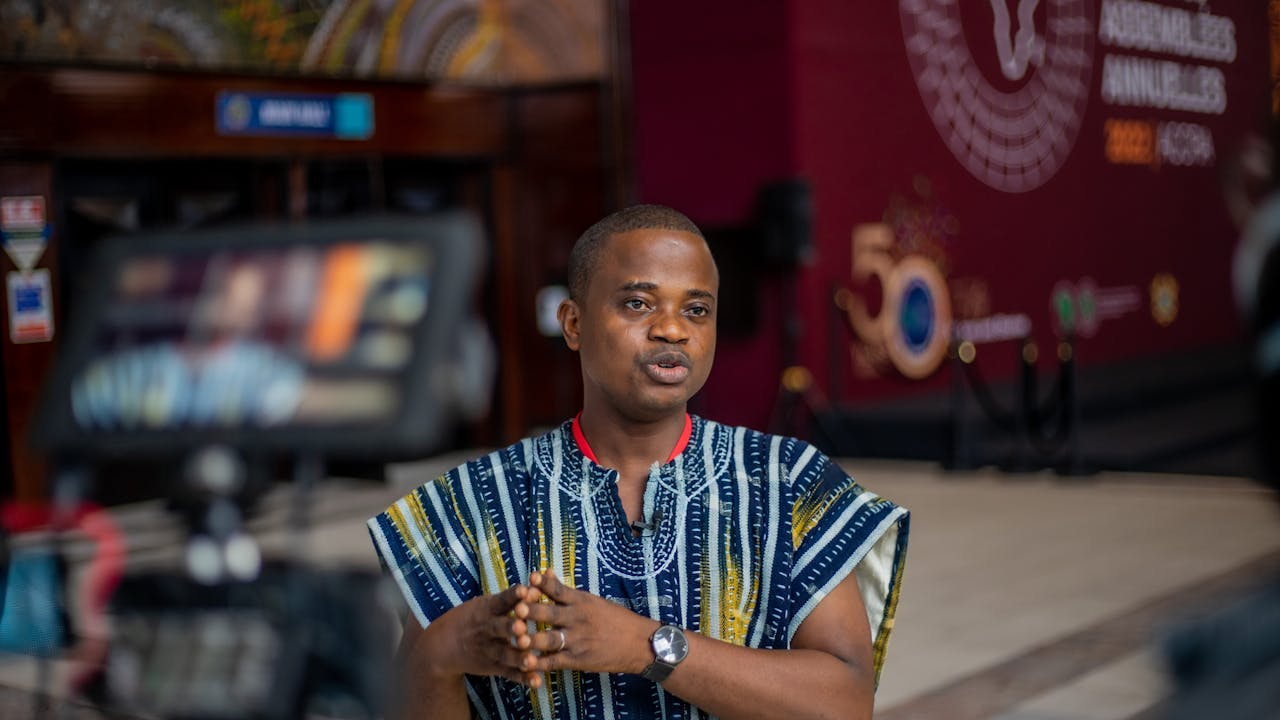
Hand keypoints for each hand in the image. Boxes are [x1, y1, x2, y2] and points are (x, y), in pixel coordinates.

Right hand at [416, 583, 547, 686]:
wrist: (443, 645)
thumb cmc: (472, 618)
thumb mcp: (486, 603)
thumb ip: (512, 596)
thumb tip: (541, 579)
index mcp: (487, 609)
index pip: (501, 600)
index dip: (513, 596)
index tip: (525, 590)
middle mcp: (487, 629)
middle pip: (500, 628)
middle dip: (511, 628)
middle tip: (523, 628)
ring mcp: (489, 649)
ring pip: (505, 654)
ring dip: (519, 658)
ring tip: (532, 661)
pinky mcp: (493, 666)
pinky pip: (509, 673)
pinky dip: (523, 678)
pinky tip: (537, 683)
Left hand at [513, 570, 656, 675]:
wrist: (639, 644)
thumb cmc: (616, 619)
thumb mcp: (593, 600)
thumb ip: (566, 591)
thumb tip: (544, 572)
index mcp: (581, 601)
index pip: (557, 589)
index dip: (541, 584)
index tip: (529, 578)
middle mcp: (577, 619)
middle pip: (549, 613)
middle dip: (530, 611)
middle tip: (515, 609)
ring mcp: (576, 640)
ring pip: (547, 639)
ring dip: (529, 639)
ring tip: (514, 638)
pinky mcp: (577, 660)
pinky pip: (553, 662)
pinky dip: (538, 663)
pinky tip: (524, 662)